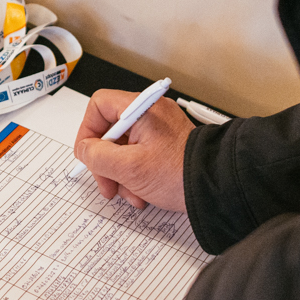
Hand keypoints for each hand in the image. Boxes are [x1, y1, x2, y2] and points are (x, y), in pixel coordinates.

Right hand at [74, 88, 192, 211]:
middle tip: (107, 183)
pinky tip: (141, 193)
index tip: (88, 154)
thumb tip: (84, 150)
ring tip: (130, 194)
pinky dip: (134, 176)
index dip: (88, 130)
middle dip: (105, 162)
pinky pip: (139, 156)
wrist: (215, 188)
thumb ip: (97, 155)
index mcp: (142, 109)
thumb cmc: (180, 174)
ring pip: (123, 148)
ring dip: (120, 174)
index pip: (99, 106)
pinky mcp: (165, 145)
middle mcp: (150, 114)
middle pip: (110, 131)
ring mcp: (159, 130)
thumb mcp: (128, 167)